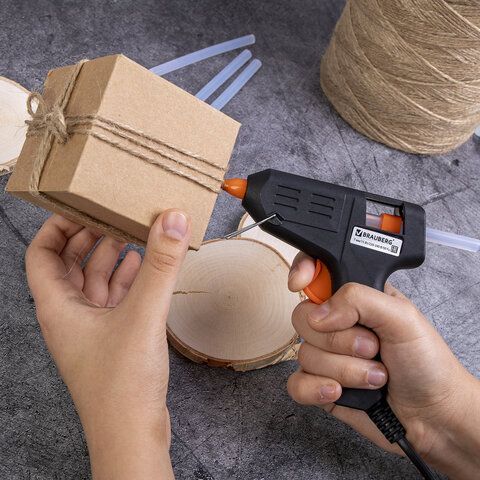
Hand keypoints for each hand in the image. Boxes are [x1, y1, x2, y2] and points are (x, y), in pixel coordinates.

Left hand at [26, 210, 190, 479]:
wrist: (131, 433)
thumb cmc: (121, 385)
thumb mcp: (142, 313)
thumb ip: (160, 264)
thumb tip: (172, 220)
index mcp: (58, 307)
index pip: (42, 254)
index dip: (56, 227)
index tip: (78, 205)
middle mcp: (69, 315)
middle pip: (70, 264)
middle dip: (89, 237)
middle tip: (111, 214)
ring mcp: (91, 327)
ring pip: (95, 280)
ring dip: (111, 256)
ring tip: (133, 233)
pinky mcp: (113, 337)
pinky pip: (115, 297)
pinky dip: (127, 278)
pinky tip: (144, 266)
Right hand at [287, 253, 479, 479]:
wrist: (434, 415)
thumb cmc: (427, 362)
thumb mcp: (403, 317)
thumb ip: (359, 300)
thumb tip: (319, 314)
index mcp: (354, 298)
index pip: (316, 271)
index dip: (303, 272)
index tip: (300, 283)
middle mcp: (336, 323)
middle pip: (303, 317)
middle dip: (339, 339)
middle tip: (372, 347)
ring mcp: (326, 355)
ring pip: (305, 354)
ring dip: (345, 370)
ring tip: (376, 375)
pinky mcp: (320, 385)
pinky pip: (297, 384)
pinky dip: (317, 389)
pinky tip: (341, 392)